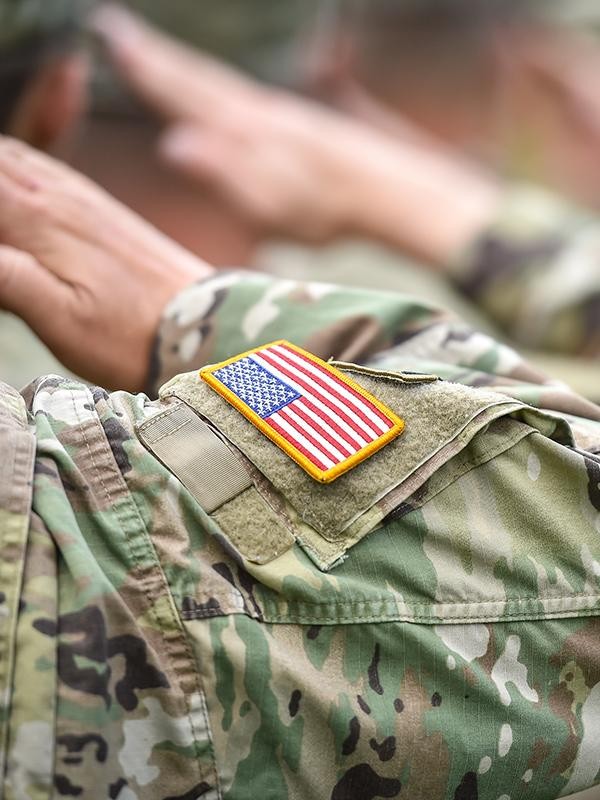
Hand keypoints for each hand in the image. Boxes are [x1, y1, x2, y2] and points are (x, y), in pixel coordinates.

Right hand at [0, 137, 212, 390]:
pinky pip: (41, 163)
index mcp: (37, 217)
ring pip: (9, 154)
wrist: (204, 324)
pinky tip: (4, 170)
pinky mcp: (97, 206)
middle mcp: (56, 193)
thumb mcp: (61, 317)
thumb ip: (2, 275)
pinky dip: (9, 160)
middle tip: (0, 245)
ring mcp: (79, 196)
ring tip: (0, 185)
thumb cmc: (132, 333)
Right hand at [91, 4, 499, 263]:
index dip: (146, 70)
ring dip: (186, 68)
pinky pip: (246, 97)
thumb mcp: (269, 202)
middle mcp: (259, 113)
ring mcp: (281, 116)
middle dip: (155, 56)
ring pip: (221, 85)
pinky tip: (225, 95)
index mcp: (244, 131)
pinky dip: (221, 88)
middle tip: (117, 28)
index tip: (109, 38)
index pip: (183, 94)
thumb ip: (222, 173)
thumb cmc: (328, 207)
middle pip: (198, 78)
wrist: (389, 192)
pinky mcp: (301, 126)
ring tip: (159, 56)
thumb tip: (173, 143)